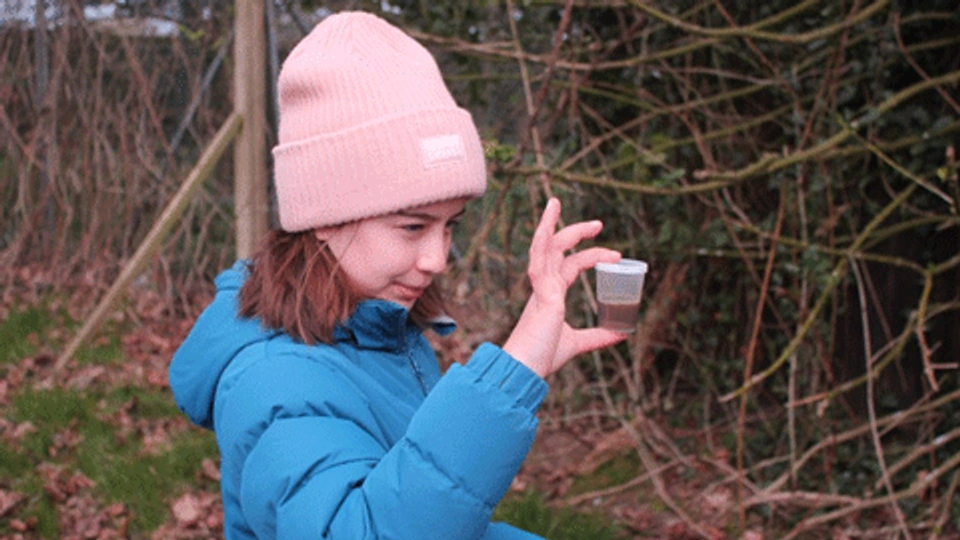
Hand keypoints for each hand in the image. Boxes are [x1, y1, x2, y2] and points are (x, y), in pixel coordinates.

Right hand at [502, 198, 626, 377]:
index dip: (588, 255)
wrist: (522, 369)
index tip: (614, 254)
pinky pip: (541, 263)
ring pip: (544, 247)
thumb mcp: (577, 343)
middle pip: (554, 248)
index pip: (567, 265)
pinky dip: (552, 245)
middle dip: (573, 231)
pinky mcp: (542, 294)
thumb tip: (621, 333)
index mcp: (549, 295)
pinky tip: (558, 232)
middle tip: (598, 223)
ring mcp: (540, 288)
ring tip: (556, 202)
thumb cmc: (541, 357)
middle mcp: (543, 287)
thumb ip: (597, 337)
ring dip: (551, 224)